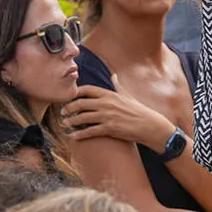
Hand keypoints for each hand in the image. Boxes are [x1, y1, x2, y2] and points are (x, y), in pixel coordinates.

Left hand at [63, 84, 179, 150]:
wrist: (148, 125)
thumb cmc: (138, 110)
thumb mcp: (127, 95)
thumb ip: (117, 85)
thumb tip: (113, 75)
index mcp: (109, 94)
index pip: (87, 89)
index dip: (76, 92)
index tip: (69, 96)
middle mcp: (106, 104)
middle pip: (81, 103)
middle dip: (69, 108)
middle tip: (63, 112)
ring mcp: (107, 116)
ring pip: (82, 118)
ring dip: (71, 121)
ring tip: (65, 124)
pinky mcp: (109, 129)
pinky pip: (90, 131)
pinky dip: (80, 135)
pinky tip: (73, 137)